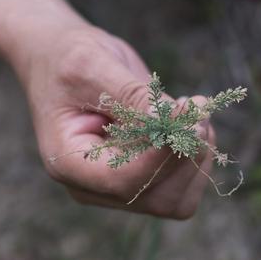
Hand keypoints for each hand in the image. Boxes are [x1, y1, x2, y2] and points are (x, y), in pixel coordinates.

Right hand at [20, 28, 212, 218]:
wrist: (63, 60)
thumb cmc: (68, 59)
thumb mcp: (93, 67)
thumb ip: (132, 97)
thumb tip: (172, 122)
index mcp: (69, 162)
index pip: (123, 181)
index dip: (161, 157)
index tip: (188, 120)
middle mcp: (95, 185)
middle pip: (157, 199)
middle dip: (186, 156)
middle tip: (197, 109)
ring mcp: (120, 184)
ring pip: (176, 199)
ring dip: (197, 156)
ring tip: (195, 111)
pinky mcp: (143, 174)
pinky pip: (183, 184)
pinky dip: (197, 154)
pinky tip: (189, 120)